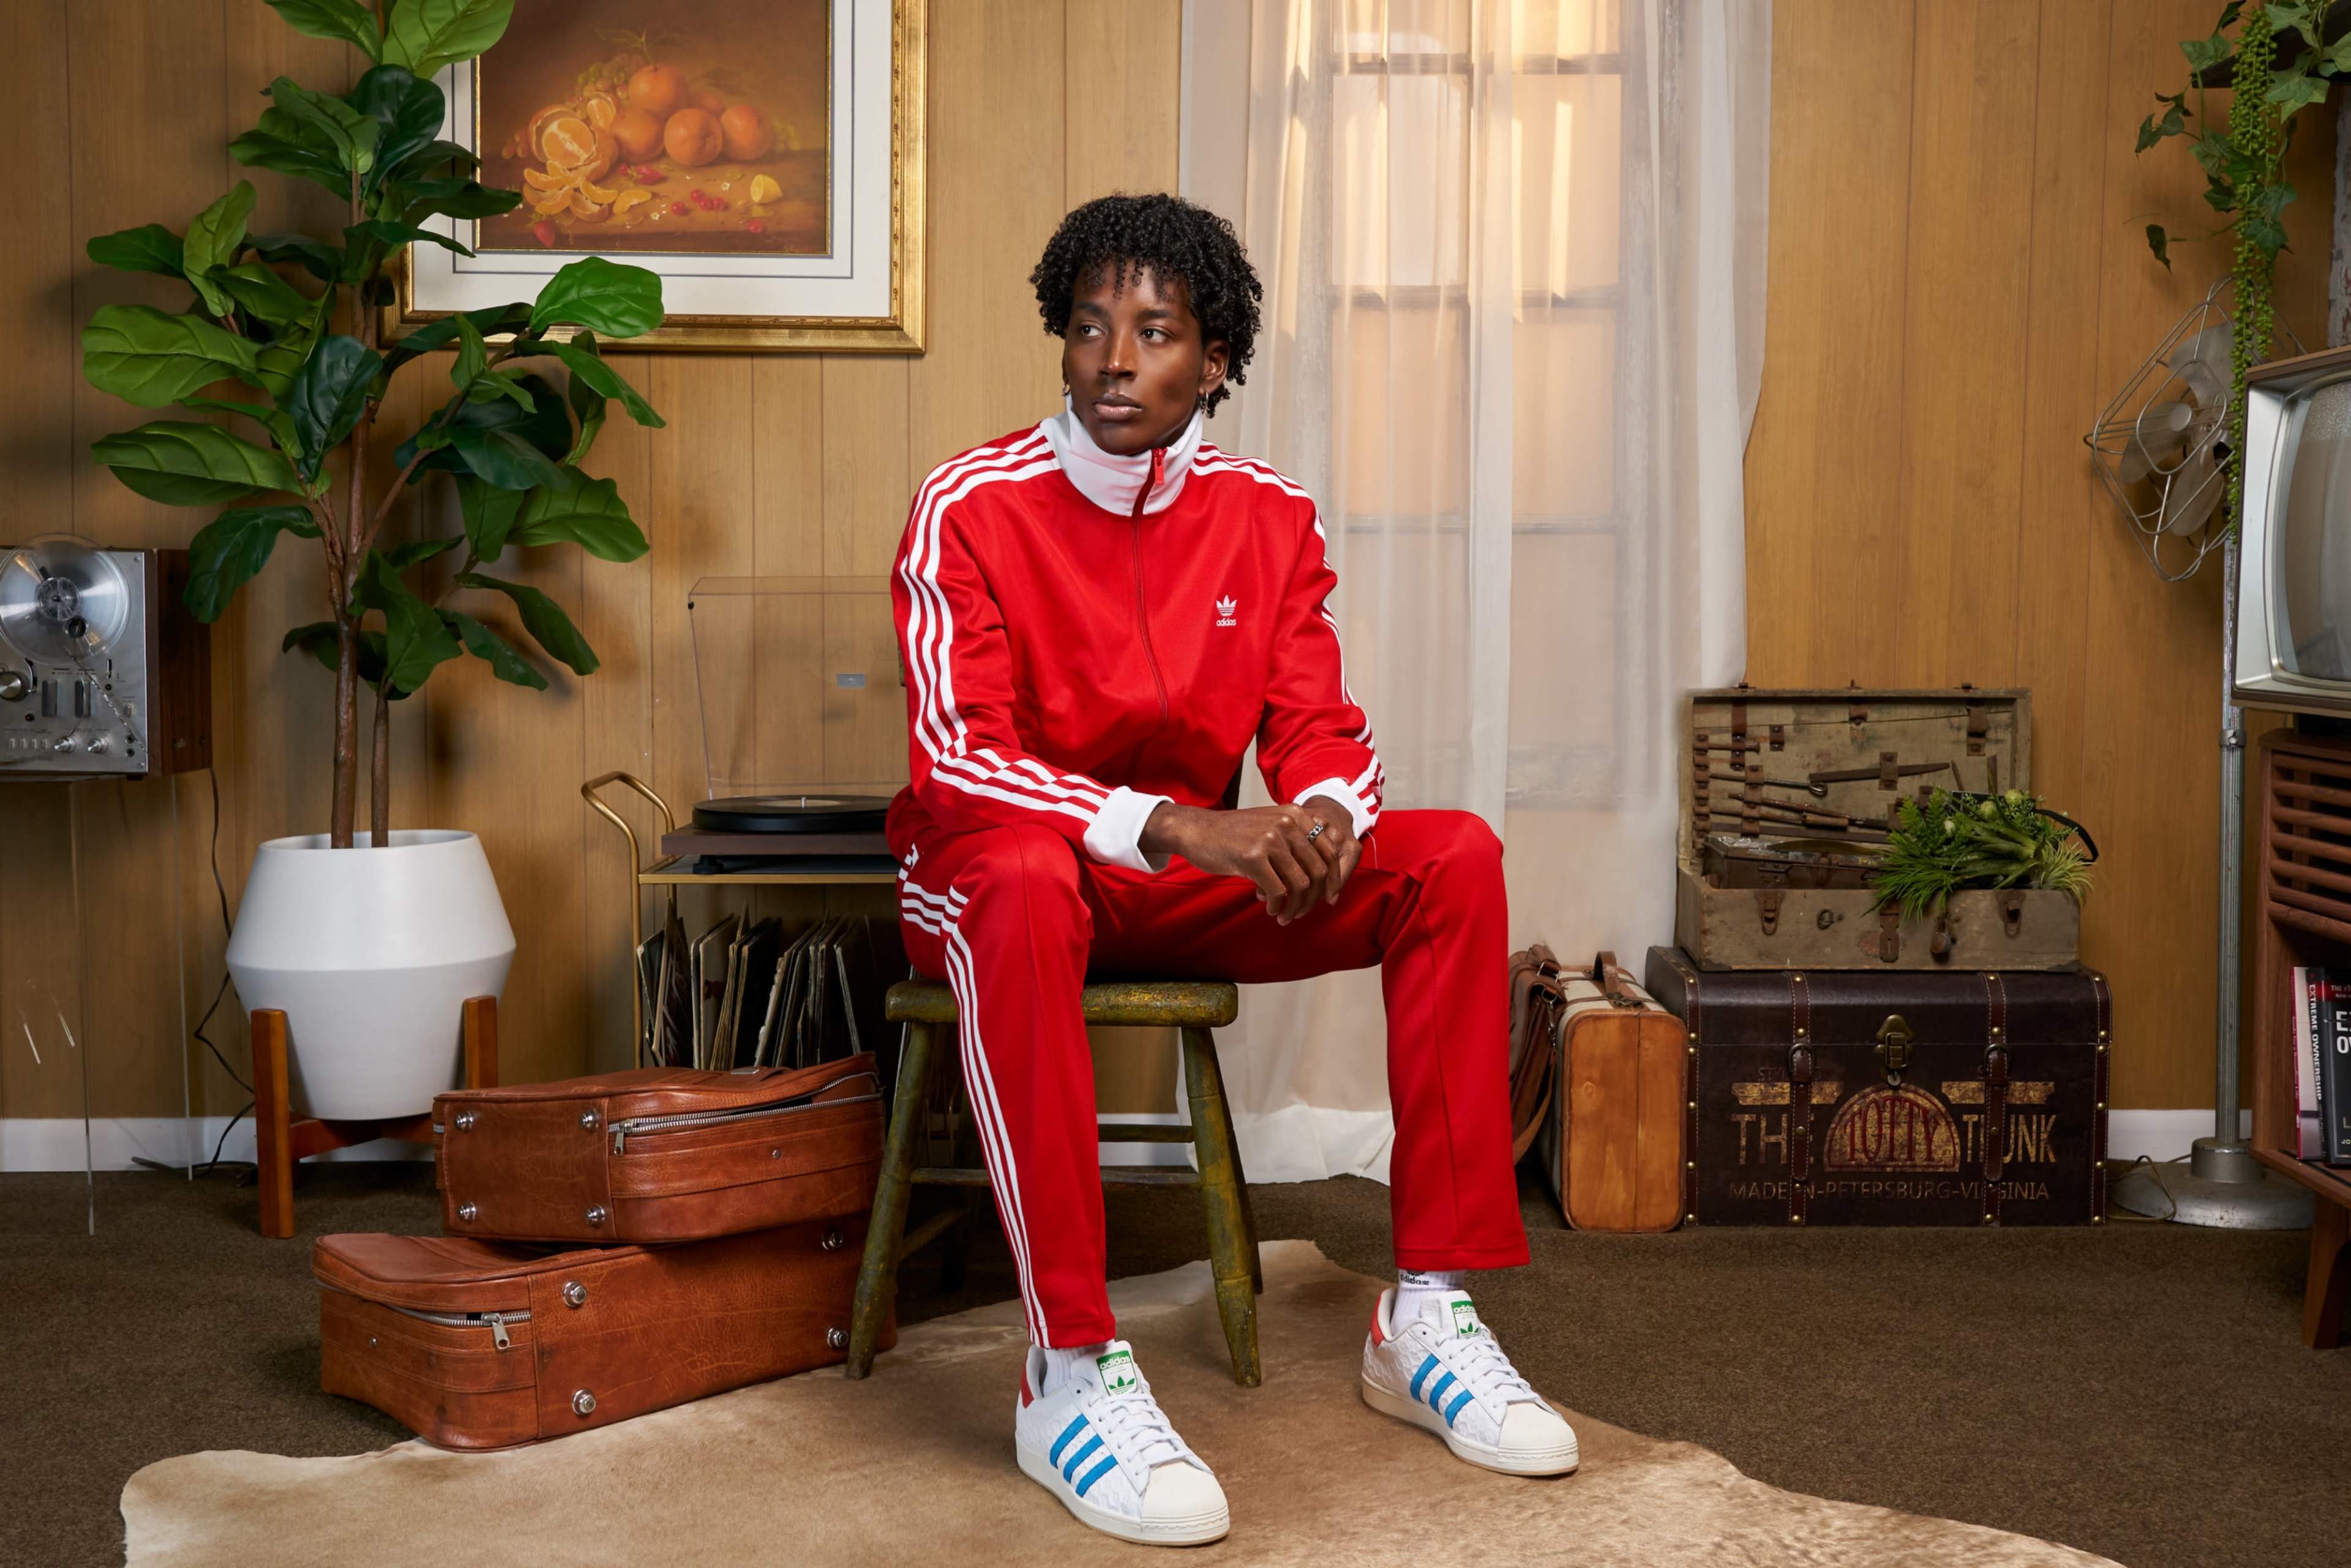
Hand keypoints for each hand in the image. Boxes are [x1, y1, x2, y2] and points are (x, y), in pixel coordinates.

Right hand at [1141, 797, 1360, 922]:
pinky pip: (1277, 891)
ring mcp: (1270, 839)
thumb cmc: (1234, 835)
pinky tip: (1270, 909)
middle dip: (1313, 898)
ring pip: (1300, 884)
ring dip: (1295, 906)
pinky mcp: (1253, 857)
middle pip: (1318, 871)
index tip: (1328, 898)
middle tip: (1301, 912)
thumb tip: (1323, 880)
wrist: (1197, 831)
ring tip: (1285, 915)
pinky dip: (1277, 905)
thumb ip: (1296, 843)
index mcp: (1296, 814)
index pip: (1329, 851)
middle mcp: (1287, 823)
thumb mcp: (1270, 827)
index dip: (1333, 880)